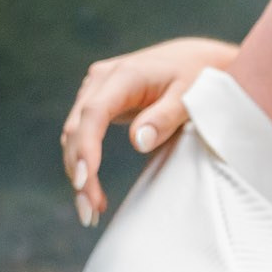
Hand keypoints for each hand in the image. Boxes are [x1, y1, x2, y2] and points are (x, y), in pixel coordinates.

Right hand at [59, 37, 236, 224]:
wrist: (194, 60)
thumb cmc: (197, 78)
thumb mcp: (191, 97)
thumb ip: (166, 117)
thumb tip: (137, 142)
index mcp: (125, 75)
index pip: (95, 113)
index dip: (86, 147)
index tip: (86, 178)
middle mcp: (102, 80)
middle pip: (77, 129)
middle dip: (79, 172)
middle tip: (90, 212)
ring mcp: (96, 91)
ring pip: (74, 136)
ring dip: (78, 174)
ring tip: (91, 212)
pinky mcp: (98, 104)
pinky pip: (83, 137)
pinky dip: (84, 166)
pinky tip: (93, 193)